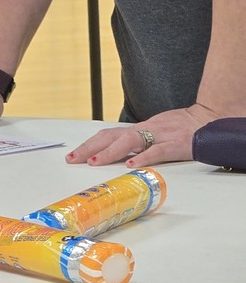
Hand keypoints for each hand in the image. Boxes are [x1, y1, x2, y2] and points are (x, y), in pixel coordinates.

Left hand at [65, 104, 215, 166]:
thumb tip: (122, 154)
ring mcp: (160, 136)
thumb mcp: (157, 130)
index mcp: (140, 128)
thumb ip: (141, 141)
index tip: (74, 155)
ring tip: (95, 161)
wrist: (209, 117)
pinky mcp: (177, 144)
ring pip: (130, 141)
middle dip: (90, 147)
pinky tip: (132, 165)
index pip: (109, 134)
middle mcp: (146, 129)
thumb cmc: (183, 126)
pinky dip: (144, 158)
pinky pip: (158, 151)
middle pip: (112, 136)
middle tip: (73, 159)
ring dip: (110, 152)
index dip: (90, 144)